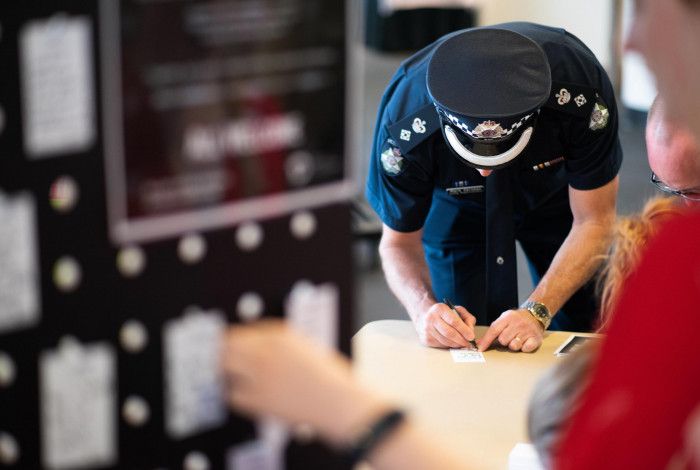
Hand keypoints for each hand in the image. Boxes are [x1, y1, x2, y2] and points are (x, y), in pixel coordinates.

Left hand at [223, 320, 387, 443]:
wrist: (338, 402)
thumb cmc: (326, 376)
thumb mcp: (302, 346)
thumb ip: (274, 343)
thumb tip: (247, 345)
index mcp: (279, 335)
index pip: (240, 330)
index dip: (228, 338)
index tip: (221, 342)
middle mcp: (266, 352)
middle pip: (225, 346)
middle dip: (219, 351)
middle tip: (215, 357)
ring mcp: (260, 376)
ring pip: (224, 368)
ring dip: (223, 370)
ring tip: (226, 374)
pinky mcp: (258, 400)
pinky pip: (232, 395)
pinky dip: (233, 394)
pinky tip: (243, 393)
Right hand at [414, 302, 475, 348]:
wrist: (426, 316)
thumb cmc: (445, 314)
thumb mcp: (458, 311)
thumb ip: (467, 318)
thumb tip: (470, 331)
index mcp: (440, 308)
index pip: (453, 321)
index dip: (464, 330)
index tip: (471, 336)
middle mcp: (431, 318)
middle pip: (449, 333)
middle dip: (461, 340)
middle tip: (468, 343)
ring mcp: (427, 329)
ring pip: (446, 341)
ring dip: (456, 344)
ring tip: (462, 343)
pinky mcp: (426, 339)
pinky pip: (441, 345)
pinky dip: (449, 346)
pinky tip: (452, 342)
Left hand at [478, 308, 542, 351]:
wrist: (535, 315)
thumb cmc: (516, 320)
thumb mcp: (504, 320)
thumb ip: (492, 331)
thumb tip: (478, 343)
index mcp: (507, 317)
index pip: (494, 330)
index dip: (486, 340)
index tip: (480, 349)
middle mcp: (518, 323)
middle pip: (503, 340)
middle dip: (504, 341)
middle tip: (510, 336)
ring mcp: (527, 331)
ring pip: (513, 346)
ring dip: (514, 345)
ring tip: (517, 339)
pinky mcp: (536, 338)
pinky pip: (525, 349)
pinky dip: (524, 348)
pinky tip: (525, 342)